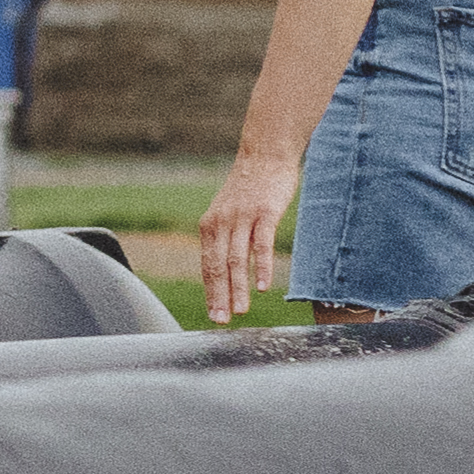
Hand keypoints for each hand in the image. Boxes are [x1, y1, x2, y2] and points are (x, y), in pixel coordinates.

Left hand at [192, 148, 300, 325]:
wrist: (265, 153)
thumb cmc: (250, 187)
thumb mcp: (229, 212)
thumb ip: (226, 238)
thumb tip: (226, 269)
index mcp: (210, 226)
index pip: (207, 266)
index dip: (210, 292)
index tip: (213, 316)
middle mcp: (221, 223)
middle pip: (218, 266)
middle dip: (219, 296)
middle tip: (221, 321)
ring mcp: (242, 217)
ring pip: (237, 259)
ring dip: (239, 287)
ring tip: (241, 310)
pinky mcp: (264, 212)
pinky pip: (261, 243)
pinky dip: (261, 266)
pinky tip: (263, 286)